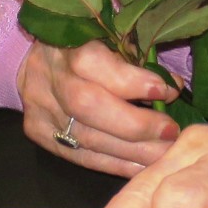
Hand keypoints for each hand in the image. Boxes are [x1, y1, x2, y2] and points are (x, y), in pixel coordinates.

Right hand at [17, 40, 178, 175]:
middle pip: (86, 105)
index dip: (130, 80)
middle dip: (135, 123)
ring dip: (132, 151)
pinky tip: (142, 167)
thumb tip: (172, 87)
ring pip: (87, 138)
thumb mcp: (105, 40)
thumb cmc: (81, 49)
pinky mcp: (41, 134)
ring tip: (165, 154)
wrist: (35, 66)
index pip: (92, 62)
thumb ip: (135, 60)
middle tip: (170, 131)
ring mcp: (42, 110)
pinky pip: (81, 157)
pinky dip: (116, 164)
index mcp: (65, 45)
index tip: (164, 90)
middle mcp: (50, 78)